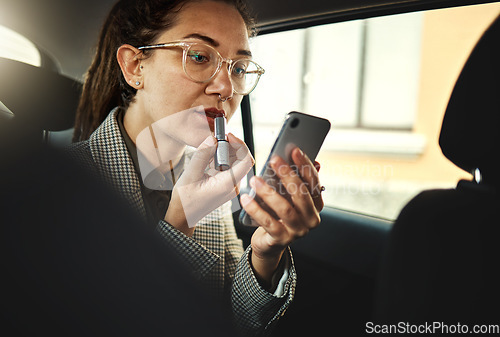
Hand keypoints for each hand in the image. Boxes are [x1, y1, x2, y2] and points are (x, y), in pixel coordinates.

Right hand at [165, 133, 253, 235]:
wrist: (183, 215)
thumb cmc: (185, 199)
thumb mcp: (190, 174)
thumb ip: (202, 154)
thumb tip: (213, 138)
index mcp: (227, 184)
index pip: (246, 160)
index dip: (240, 145)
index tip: (228, 136)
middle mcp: (233, 186)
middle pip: (242, 159)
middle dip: (231, 146)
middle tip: (217, 139)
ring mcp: (231, 186)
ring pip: (236, 162)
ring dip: (225, 151)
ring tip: (209, 149)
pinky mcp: (226, 185)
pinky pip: (229, 167)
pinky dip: (221, 159)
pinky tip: (208, 158)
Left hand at [240, 147, 323, 285]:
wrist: (269, 242)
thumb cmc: (278, 214)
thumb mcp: (288, 196)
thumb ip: (292, 179)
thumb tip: (293, 155)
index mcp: (316, 205)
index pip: (314, 183)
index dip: (305, 166)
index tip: (294, 150)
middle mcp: (311, 219)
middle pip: (301, 195)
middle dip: (288, 175)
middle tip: (274, 160)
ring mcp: (297, 231)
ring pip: (284, 209)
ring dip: (268, 192)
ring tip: (255, 180)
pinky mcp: (281, 239)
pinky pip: (268, 222)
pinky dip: (256, 209)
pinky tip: (246, 198)